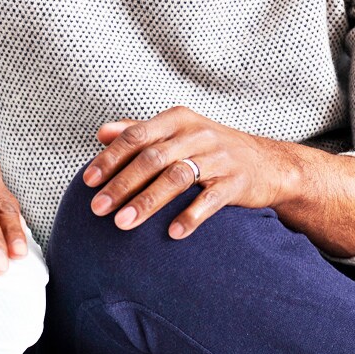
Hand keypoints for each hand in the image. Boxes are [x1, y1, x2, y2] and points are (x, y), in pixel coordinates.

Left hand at [82, 106, 297, 238]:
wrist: (267, 163)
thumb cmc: (211, 149)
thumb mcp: (178, 132)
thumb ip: (140, 131)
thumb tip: (101, 132)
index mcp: (178, 119)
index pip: (137, 136)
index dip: (110, 158)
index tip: (87, 181)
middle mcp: (198, 134)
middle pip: (153, 158)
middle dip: (122, 184)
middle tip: (98, 209)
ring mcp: (219, 157)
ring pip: (177, 177)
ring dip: (148, 201)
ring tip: (123, 223)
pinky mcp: (237, 181)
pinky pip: (211, 199)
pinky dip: (191, 216)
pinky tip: (173, 234)